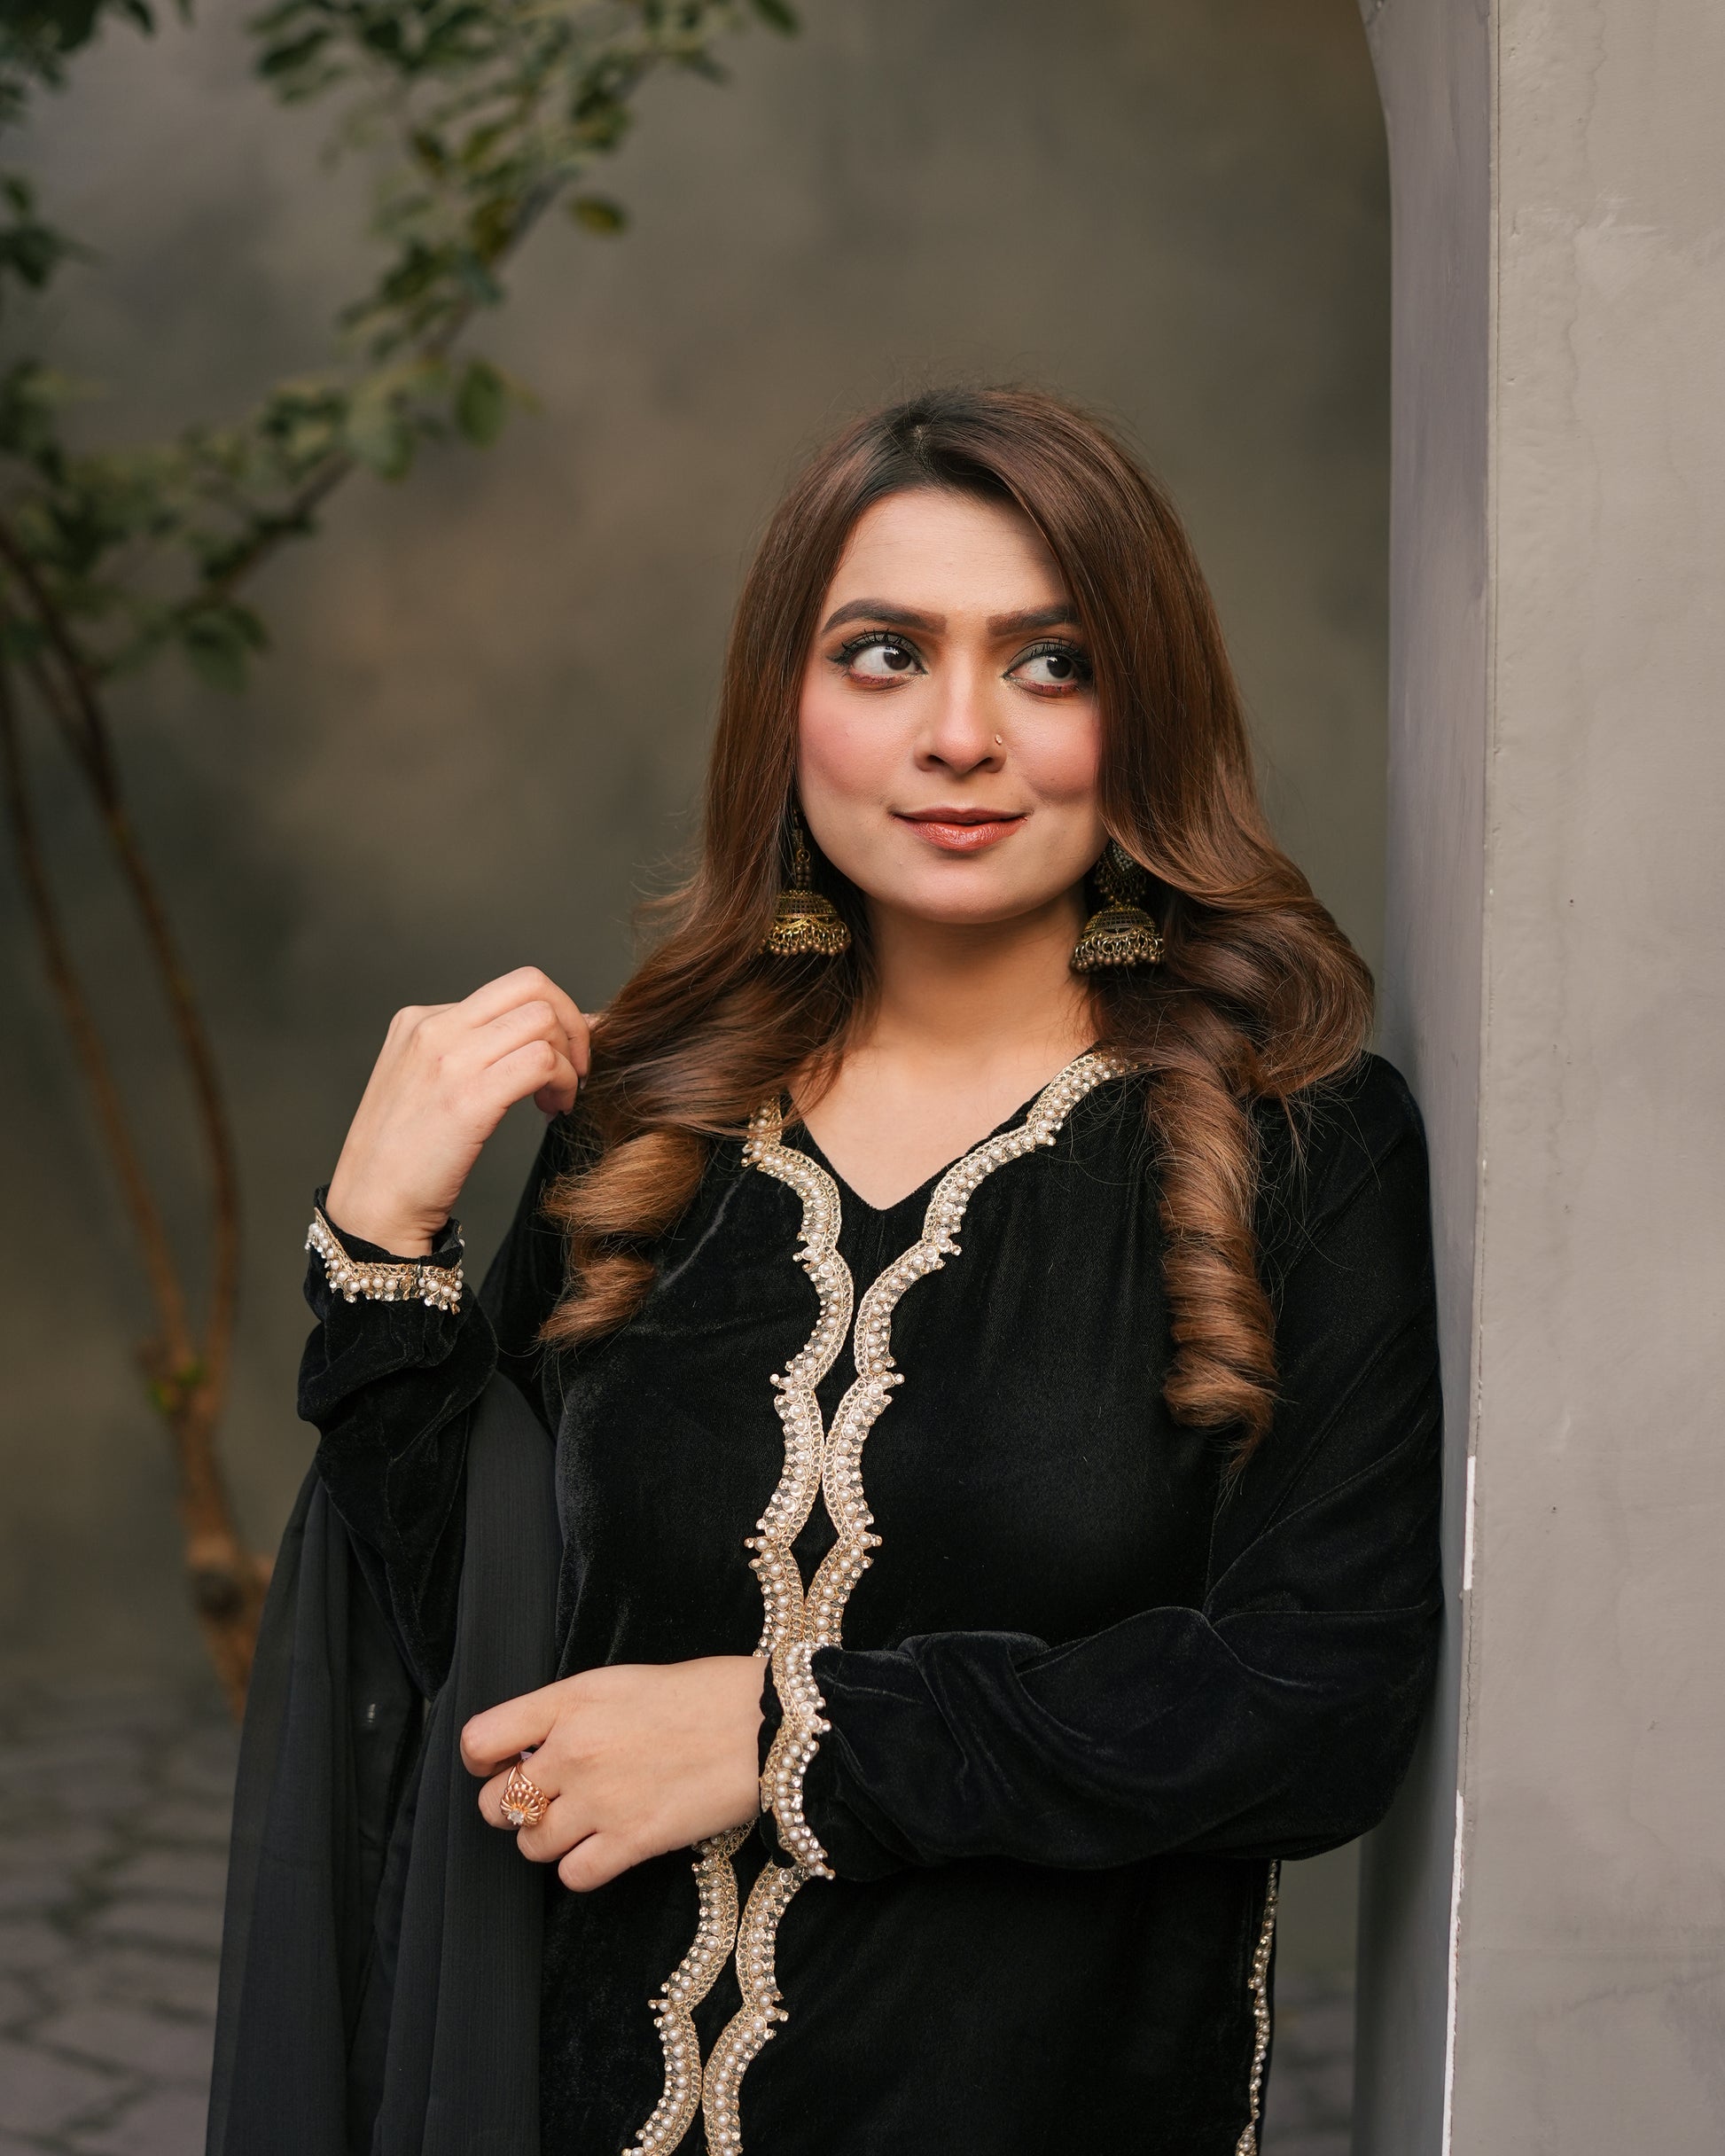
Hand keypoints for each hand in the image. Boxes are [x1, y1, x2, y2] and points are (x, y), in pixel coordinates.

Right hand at [324, 966, 588, 1254]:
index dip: (553, 1017)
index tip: (562, 1057)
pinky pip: (542, 1061)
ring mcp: (448, 1059)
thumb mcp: (428, 1085)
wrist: (372, 1207)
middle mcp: (432, 1028)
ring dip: (569, 1060)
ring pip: (542, 1020)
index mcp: (419, 1020)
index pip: (511, 988)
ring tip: (558, 1099)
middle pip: (532, 987)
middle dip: (571, 1026)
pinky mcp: (468, 1097)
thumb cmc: (406, 1157)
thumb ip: (477, 1052)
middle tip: (574, 1070)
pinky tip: (554, 1111)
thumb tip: (552, 1030)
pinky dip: (564, 1083)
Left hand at [462, 1657, 766, 1891]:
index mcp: (570, 1701)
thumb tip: (533, 1747)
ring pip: (529, 1845)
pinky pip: (572, 1876)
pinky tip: (605, 1846)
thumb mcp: (621, 1683)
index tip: (498, 1766)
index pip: (480, 1740)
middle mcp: (573, 1752)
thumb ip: (570, 1712)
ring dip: (547, 1840)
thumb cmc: (702, 1695)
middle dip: (511, 1807)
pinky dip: (582, 1868)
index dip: (481, 1761)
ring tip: (580, 1824)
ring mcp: (599, 1800)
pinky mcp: (630, 1842)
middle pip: (494, 1804)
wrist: (763, 1725)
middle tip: (544, 1800)